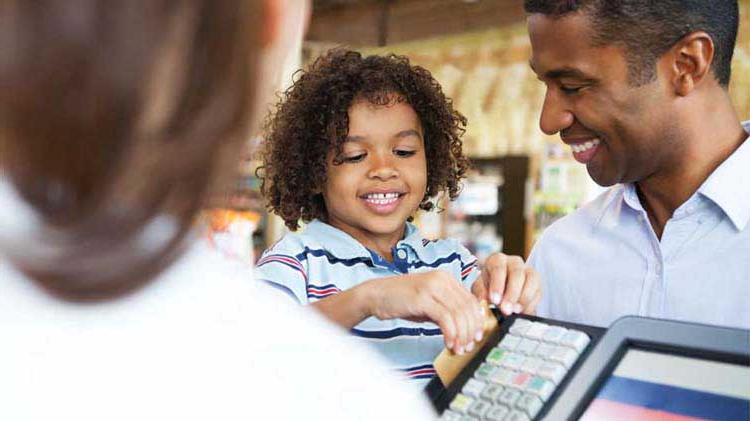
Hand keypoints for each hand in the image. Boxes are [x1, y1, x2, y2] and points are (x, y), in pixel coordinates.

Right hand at [366, 270, 484, 354]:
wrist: (375, 295)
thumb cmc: (401, 301)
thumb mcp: (429, 303)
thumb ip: (447, 311)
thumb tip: (466, 328)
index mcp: (446, 279)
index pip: (471, 300)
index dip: (477, 321)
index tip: (476, 337)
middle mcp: (442, 279)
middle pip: (468, 308)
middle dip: (471, 331)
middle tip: (468, 346)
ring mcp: (432, 287)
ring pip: (459, 314)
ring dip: (462, 335)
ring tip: (458, 348)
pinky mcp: (422, 297)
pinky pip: (445, 318)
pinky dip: (451, 334)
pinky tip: (449, 343)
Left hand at [471, 253, 540, 315]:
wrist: (500, 293)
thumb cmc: (488, 287)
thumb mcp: (480, 288)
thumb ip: (481, 293)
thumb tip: (483, 301)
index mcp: (497, 260)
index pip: (498, 268)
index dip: (497, 284)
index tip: (494, 300)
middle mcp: (514, 262)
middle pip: (517, 273)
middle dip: (511, 293)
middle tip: (506, 309)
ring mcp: (527, 270)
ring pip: (531, 280)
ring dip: (523, 298)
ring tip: (516, 311)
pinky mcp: (537, 283)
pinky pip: (538, 291)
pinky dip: (531, 303)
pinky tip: (523, 312)